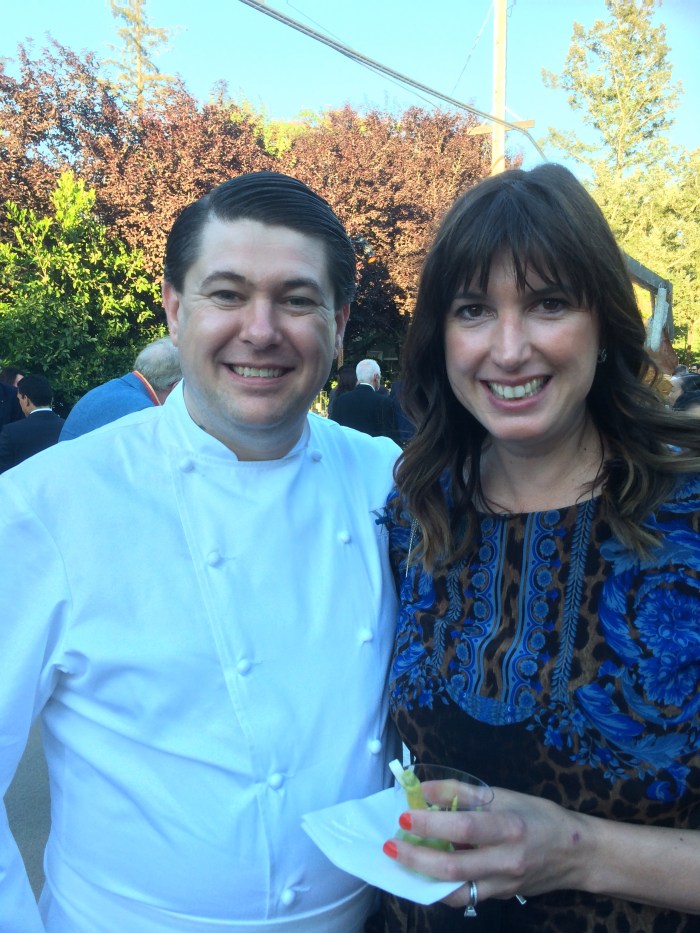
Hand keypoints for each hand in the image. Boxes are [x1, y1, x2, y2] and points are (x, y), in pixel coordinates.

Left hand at [382, 785, 589, 907]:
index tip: (405, 816)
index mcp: (509, 828)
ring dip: (423, 879)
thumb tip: (425, 790)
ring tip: (402, 861)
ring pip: (456, 891)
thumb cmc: (538, 816)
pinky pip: (465, 895)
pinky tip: (425, 872)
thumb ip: (463, 792)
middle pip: (454, 867)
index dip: (432, 823)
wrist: (576, 853)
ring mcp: (503, 885)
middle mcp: (506, 861)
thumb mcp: (504, 795)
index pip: (465, 827)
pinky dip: (441, 885)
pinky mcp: (501, 897)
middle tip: (391, 844)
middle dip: (416, 858)